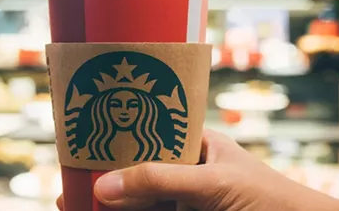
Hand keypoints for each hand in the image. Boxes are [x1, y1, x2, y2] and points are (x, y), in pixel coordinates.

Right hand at [57, 130, 338, 210]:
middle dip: (106, 179)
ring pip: (144, 201)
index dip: (116, 141)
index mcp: (198, 145)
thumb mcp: (211, 184)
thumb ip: (160, 181)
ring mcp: (191, 201)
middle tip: (69, 189)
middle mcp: (191, 172)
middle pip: (139, 172)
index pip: (149, 134)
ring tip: (77, 204)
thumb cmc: (270, 199)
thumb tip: (102, 186)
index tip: (83, 148)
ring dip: (114, 205)